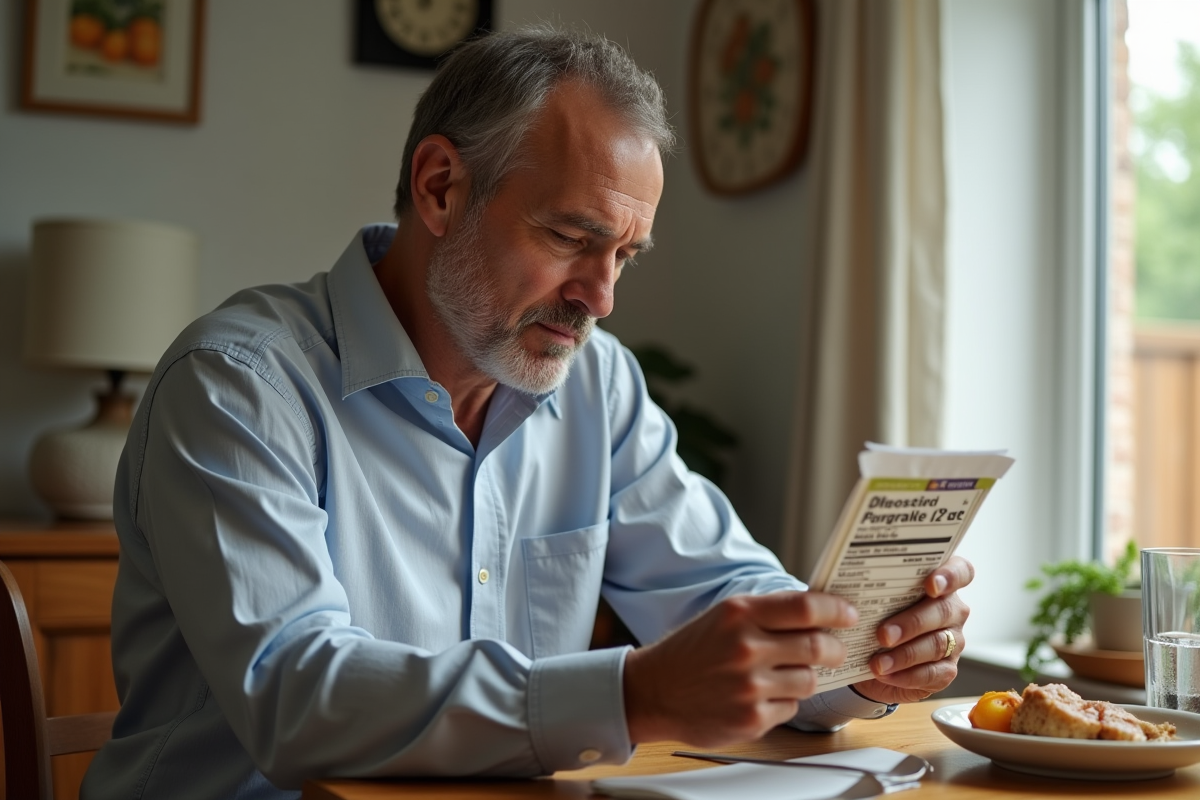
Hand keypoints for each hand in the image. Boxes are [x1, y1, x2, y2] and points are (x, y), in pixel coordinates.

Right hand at [623, 591, 857, 746]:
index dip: (836, 611)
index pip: (806, 608)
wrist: (654, 691)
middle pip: (818, 646)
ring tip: (782, 674)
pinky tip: (761, 696)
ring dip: (805, 677)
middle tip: (836, 650)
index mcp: (740, 614)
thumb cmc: (694, 650)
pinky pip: (791, 708)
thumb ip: (770, 612)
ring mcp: (749, 687)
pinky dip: (784, 702)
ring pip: (809, 680)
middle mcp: (745, 648)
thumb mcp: (726, 616)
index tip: (849, 615)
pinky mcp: (751, 719)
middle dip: (835, 649)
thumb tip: (821, 611)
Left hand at [852, 556, 973, 703]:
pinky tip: (885, 674)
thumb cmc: (876, 620)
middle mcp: (952, 610)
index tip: (930, 585)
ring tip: (878, 662)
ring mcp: (954, 640)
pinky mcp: (947, 669)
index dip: (949, 576)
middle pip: (943, 611)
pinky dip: (906, 675)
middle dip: (912, 623)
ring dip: (905, 654)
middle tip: (883, 634)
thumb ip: (877, 591)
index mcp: (939, 584)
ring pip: (937, 644)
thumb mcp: (875, 602)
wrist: (872, 659)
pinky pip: (932, 673)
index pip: (960, 571)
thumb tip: (853, 589)